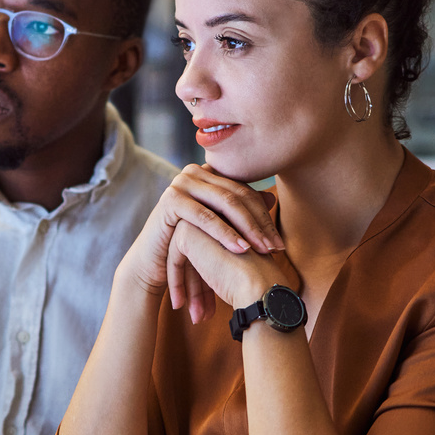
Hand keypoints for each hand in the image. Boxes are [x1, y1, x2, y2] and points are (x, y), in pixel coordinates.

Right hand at [117, 164, 283, 310]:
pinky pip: (204, 216)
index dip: (265, 217)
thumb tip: (271, 197)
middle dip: (260, 224)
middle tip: (276, 249)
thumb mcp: (220, 228)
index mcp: (208, 174)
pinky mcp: (171, 199)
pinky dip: (224, 233)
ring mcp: (181, 183)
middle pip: (238, 196)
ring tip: (262, 250)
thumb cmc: (188, 245)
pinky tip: (240, 248)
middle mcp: (195, 172)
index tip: (280, 243)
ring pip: (225, 204)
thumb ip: (241, 212)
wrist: (154, 262)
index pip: (245, 191)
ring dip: (247, 229)